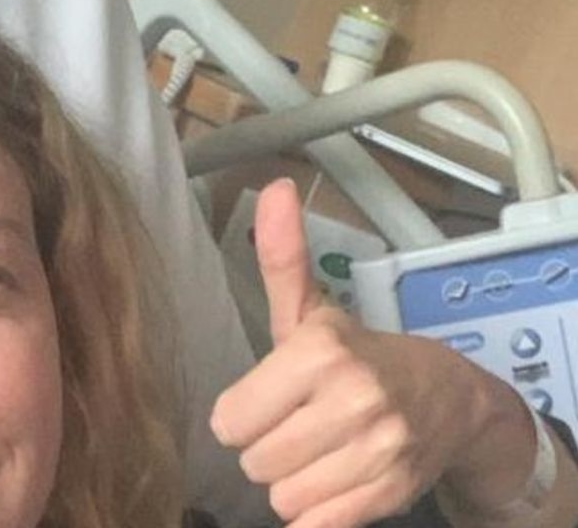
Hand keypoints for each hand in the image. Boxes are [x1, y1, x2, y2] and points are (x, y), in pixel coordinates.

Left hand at [210, 179, 505, 526]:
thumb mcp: (313, 310)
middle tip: (299, 423)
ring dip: (292, 478)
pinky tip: (336, 475)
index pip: (230, 419)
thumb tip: (271, 189)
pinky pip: (313, 524)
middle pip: (253, 461)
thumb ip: (281, 258)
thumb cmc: (361, 355)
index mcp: (319, 352)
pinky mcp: (390, 494)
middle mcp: (352, 400)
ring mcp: (377, 452)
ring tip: (320, 448)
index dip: (242, 414)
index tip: (268, 400)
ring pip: (282, 496)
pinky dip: (317, 508)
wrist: (451, 399)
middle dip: (267, 446)